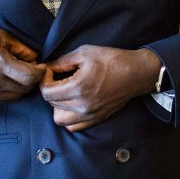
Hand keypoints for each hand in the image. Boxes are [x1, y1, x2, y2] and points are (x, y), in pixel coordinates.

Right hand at [0, 27, 45, 102]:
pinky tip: (11, 79)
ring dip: (24, 86)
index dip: (40, 72)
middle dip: (34, 78)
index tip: (42, 65)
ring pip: (18, 96)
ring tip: (22, 72)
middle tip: (34, 67)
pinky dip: (14, 91)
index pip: (30, 76)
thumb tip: (35, 58)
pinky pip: (7, 99)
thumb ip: (20, 47)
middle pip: (26, 88)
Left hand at [39, 45, 160, 131]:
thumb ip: (62, 61)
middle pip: (51, 104)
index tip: (51, 71)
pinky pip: (73, 126)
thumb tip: (48, 68)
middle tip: (58, 78)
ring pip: (60, 119)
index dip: (44, 80)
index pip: (47, 93)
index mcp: (78, 88)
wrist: (135, 73)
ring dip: (57, 106)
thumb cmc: (112, 60)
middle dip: (50, 90)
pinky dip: (69, 116)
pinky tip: (73, 103)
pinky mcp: (96, 119)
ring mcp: (90, 115)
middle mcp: (82, 105)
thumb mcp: (85, 52)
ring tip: (65, 92)